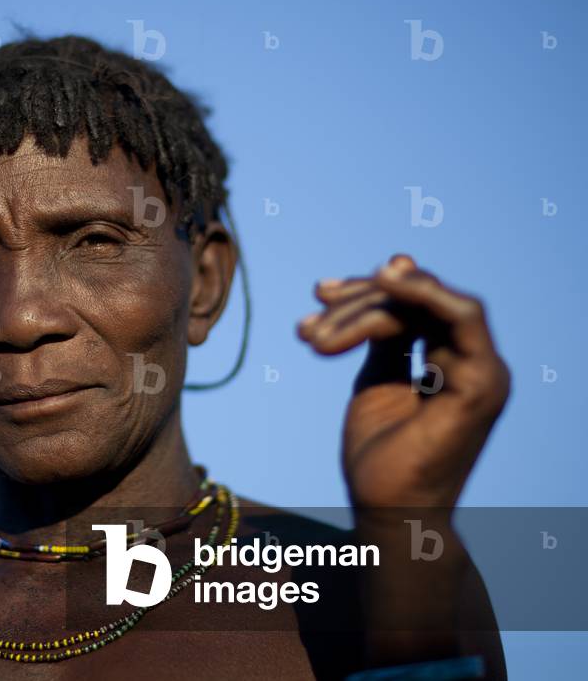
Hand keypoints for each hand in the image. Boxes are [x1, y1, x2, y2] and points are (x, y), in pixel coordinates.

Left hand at [296, 254, 509, 509]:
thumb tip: (380, 285)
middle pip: (421, 300)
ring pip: (432, 302)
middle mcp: (473, 363)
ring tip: (316, 339)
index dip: (370, 290)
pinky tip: (383, 282)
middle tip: (310, 325)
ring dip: (369, 306)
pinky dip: (424, 292)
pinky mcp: (481, 382)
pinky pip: (462, 316)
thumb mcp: (376, 380)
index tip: (320, 292)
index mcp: (450, 363)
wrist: (385, 511)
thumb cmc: (380, 456)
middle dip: (359, 299)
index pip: (416, 305)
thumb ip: (385, 337)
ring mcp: (483, 372)